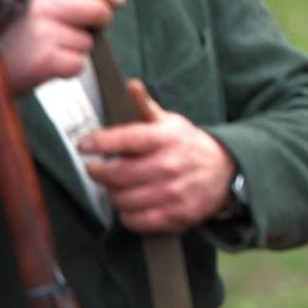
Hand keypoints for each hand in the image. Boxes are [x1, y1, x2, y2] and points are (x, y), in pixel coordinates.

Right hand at [0, 0, 125, 98]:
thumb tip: (108, 0)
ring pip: (87, 42)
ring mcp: (45, 33)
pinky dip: (68, 70)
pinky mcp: (46, 59)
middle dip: (102, 21)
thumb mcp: (34, 10)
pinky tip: (48, 67)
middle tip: (91, 31)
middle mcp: (43, 9)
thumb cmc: (15, 41)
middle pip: (98, 10)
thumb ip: (64, 2)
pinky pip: (77, 65)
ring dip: (76, 51)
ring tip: (50, 52)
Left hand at [78, 80, 237, 233]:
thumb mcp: (171, 122)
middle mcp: (170, 165)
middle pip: (119, 174)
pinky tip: (130, 205)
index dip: (100, 142)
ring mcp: (174, 192)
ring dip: (112, 194)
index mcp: (167, 138)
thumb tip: (131, 86)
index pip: (128, 138)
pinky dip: (127, 215)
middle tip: (95, 169)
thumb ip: (146, 106)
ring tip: (114, 187)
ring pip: (124, 199)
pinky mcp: (176, 216)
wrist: (224, 171)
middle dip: (99, 172)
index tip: (83, 145)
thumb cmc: (188, 145)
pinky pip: (137, 221)